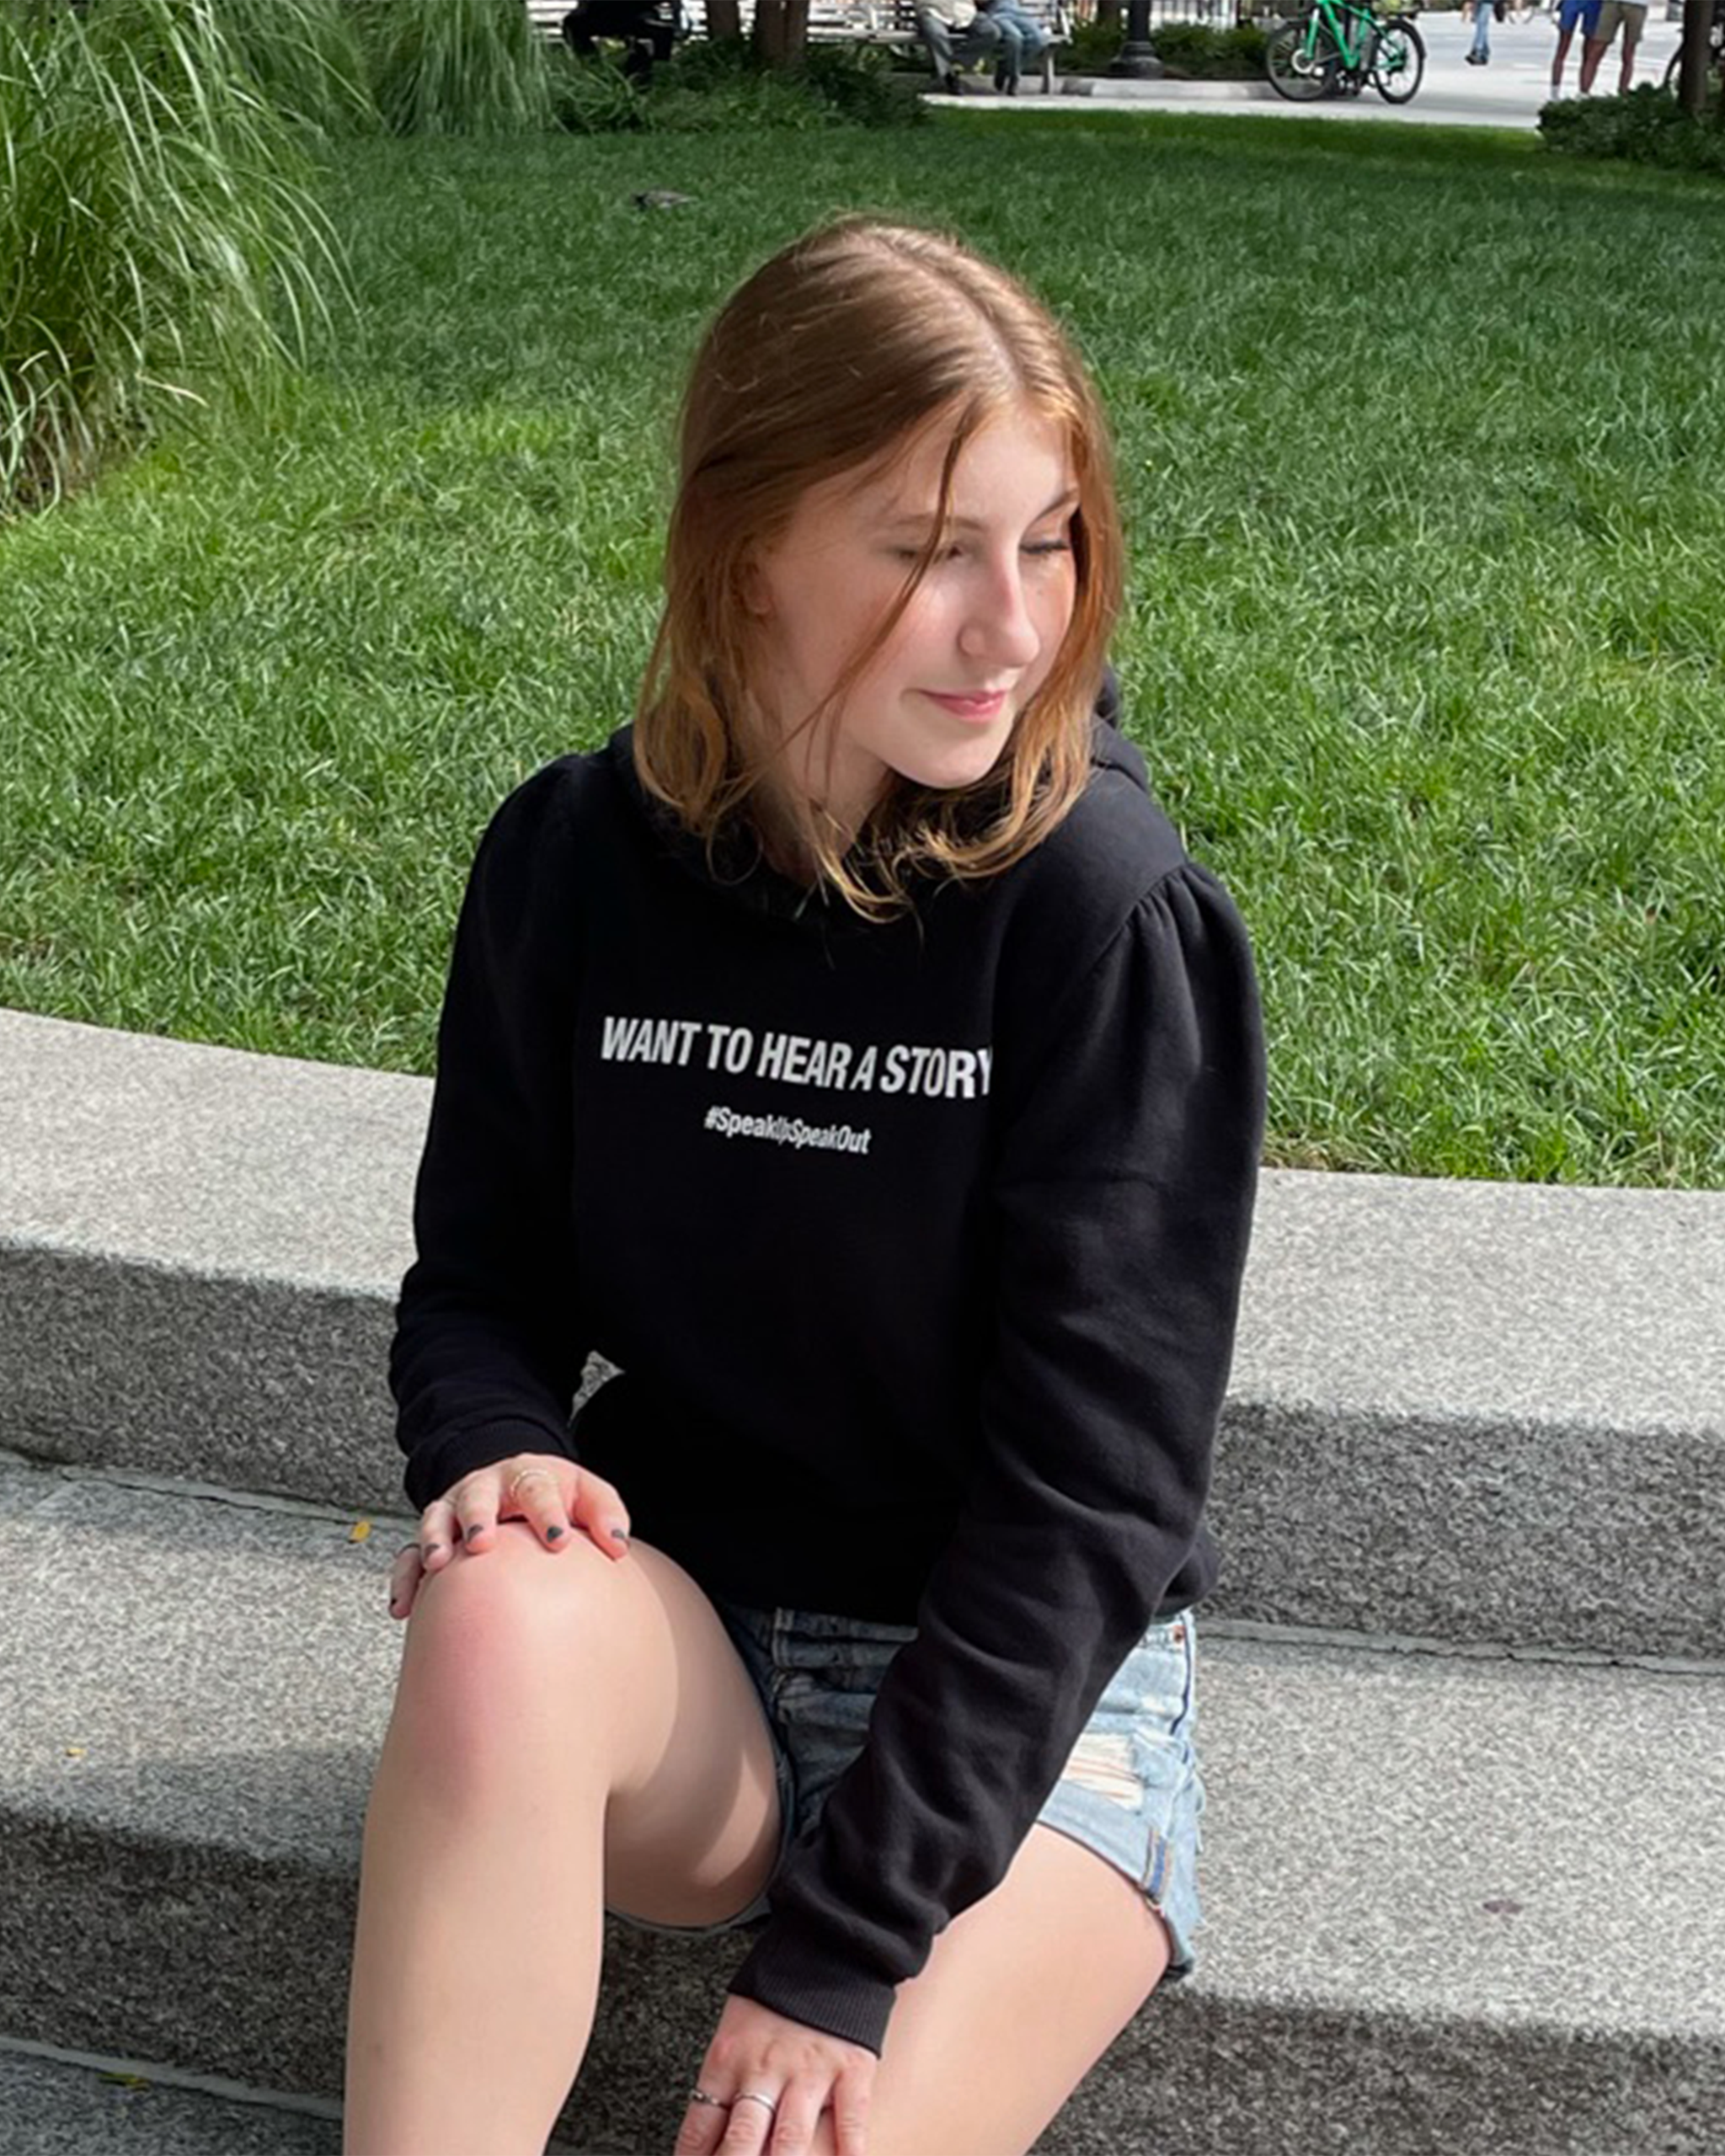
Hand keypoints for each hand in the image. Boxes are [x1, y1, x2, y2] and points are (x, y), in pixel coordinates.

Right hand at [387, 1453, 631, 1620]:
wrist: (520, 1482)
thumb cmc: (559, 1495)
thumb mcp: (588, 1495)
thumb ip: (607, 1515)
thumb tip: (619, 1546)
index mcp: (527, 1475)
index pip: (537, 1488)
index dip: (547, 1513)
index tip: (560, 1539)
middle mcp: (485, 1488)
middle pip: (476, 1496)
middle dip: (478, 1518)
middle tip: (483, 1544)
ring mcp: (455, 1509)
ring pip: (436, 1518)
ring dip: (434, 1540)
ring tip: (438, 1565)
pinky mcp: (435, 1535)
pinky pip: (408, 1555)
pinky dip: (404, 1578)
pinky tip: (403, 1607)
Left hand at [676, 1995, 873, 2155]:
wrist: (825, 1946)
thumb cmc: (776, 1995)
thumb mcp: (735, 2030)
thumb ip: (725, 2082)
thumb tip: (707, 2140)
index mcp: (728, 2058)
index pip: (699, 2127)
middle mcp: (764, 2068)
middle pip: (741, 2140)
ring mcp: (809, 2071)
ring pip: (789, 2140)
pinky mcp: (851, 2068)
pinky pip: (850, 2120)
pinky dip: (848, 2151)